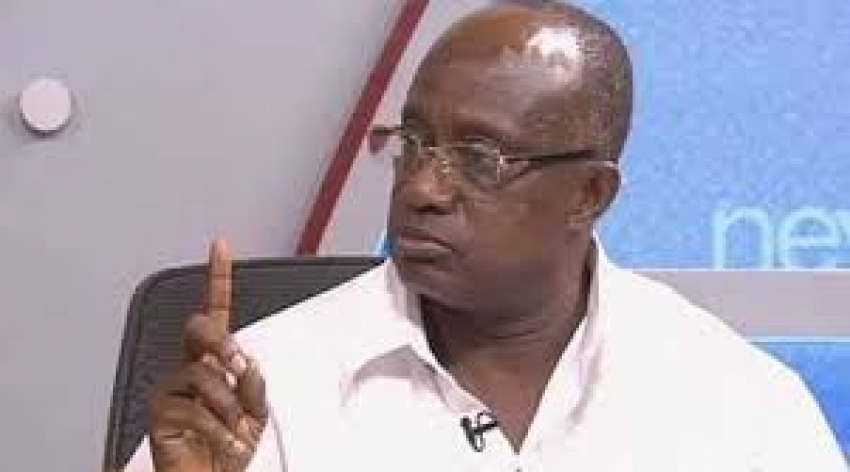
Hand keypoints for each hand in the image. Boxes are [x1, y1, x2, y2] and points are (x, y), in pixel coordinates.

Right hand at [149, 239, 267, 471]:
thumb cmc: (230, 447)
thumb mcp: (256, 414)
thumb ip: (255, 386)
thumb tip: (249, 365)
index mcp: (216, 361)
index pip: (217, 312)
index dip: (218, 278)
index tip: (220, 247)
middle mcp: (191, 368)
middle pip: (200, 328)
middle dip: (222, 341)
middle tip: (239, 365)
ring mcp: (172, 389)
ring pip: (201, 373)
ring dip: (228, 403)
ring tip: (238, 427)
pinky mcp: (160, 413)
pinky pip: (193, 409)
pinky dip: (219, 428)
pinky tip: (229, 442)